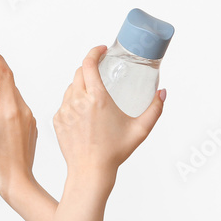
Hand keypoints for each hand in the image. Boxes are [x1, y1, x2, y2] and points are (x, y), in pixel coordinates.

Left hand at [53, 45, 164, 186]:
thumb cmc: (115, 152)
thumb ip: (154, 110)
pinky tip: (84, 114)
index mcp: (97, 98)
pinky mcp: (57, 119)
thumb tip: (162, 93)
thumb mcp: (140, 130)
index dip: (94, 52)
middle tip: (100, 72)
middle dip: (89, 68)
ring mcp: (65, 109)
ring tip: (94, 96)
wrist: (90, 171)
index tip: (101, 50)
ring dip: (81, 86)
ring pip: (70, 88)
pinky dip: (73, 103)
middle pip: (79, 72)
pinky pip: (64, 103)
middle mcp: (77, 100)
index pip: (89, 64)